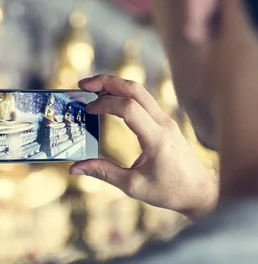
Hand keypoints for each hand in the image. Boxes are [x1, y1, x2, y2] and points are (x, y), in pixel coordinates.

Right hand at [70, 75, 217, 219]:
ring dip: (115, 85)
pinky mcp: (165, 122)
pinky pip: (143, 100)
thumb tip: (74, 169)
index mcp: (156, 139)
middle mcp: (163, 124)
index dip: (105, 104)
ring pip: (140, 91)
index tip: (87, 110)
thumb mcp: (132, 186)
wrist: (200, 192)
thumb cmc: (169, 191)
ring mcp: (166, 120)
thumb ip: (103, 173)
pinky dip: (123, 95)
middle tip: (83, 84)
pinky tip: (108, 100)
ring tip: (92, 89)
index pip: (129, 108)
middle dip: (107, 82)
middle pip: (135, 89)